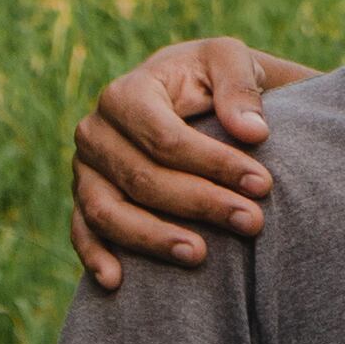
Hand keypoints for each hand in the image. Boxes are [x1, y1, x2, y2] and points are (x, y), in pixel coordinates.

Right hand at [71, 39, 313, 288]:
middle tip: (253, 222)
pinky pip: (81, 231)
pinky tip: (117, 282)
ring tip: (201, 255)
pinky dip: (94, 257)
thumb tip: (252, 131)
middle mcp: (95, 132)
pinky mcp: (85, 198)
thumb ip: (240, 88)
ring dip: (153, 238)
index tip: (263, 184)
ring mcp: (85, 169)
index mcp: (127, 93)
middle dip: (200, 203)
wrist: (189, 95)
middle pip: (141, 178)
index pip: (164, 138)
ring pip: (107, 211)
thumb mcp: (231, 61)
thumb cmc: (212, 78)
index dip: (214, 163)